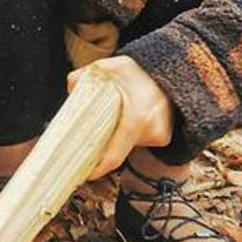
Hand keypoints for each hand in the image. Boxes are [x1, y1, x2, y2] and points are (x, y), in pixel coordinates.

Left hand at [67, 55, 171, 180]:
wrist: (170, 70)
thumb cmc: (138, 70)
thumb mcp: (110, 66)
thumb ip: (85, 76)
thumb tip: (71, 89)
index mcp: (137, 118)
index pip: (114, 156)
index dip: (98, 169)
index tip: (85, 174)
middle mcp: (151, 130)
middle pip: (118, 149)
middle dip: (104, 146)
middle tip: (92, 136)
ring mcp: (160, 135)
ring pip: (128, 144)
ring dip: (119, 135)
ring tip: (118, 115)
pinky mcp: (163, 137)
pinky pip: (140, 140)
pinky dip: (131, 133)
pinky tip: (132, 115)